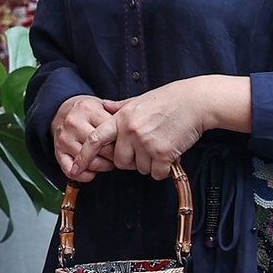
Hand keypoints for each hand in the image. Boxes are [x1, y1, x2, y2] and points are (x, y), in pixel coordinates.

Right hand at [52, 94, 119, 182]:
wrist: (62, 109)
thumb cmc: (87, 111)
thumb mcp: (101, 105)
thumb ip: (116, 114)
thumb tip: (132, 129)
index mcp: (88, 109)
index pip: (110, 132)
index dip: (122, 141)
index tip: (126, 144)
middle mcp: (74, 123)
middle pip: (101, 149)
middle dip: (114, 156)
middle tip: (120, 156)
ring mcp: (64, 138)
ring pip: (89, 162)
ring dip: (102, 167)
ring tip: (108, 162)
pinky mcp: (57, 151)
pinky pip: (71, 171)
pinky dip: (84, 176)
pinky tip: (92, 172)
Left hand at [80, 76, 243, 180]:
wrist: (196, 101)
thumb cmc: (171, 99)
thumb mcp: (140, 99)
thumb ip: (120, 107)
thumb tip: (104, 106)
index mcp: (122, 117)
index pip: (96, 139)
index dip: (84, 155)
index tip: (75, 168)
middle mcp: (131, 130)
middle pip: (120, 162)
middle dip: (132, 161)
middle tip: (148, 149)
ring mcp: (146, 143)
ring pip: (140, 169)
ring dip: (151, 164)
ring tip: (163, 145)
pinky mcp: (163, 153)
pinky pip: (156, 173)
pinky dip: (164, 169)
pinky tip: (171, 154)